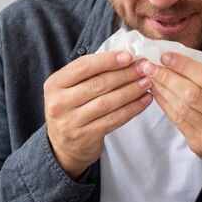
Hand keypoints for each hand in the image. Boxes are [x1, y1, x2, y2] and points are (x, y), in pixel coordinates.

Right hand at [44, 51, 151, 178]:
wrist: (63, 146)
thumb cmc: (71, 109)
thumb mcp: (69, 89)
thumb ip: (89, 74)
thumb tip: (124, 57)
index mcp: (54, 84)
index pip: (83, 67)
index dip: (108, 60)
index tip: (129, 56)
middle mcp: (59, 103)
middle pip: (97, 84)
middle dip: (124, 74)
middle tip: (143, 68)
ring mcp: (71, 122)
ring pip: (108, 102)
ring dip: (131, 91)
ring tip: (147, 82)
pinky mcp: (86, 136)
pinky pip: (114, 119)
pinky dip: (132, 109)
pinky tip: (144, 100)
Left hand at [140, 53, 201, 196]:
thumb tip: (178, 61)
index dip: (184, 66)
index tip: (166, 56)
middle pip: (191, 94)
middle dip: (167, 77)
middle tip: (149, 65)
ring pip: (181, 108)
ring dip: (162, 90)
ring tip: (150, 77)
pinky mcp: (199, 145)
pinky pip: (178, 121)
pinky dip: (165, 104)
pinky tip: (157, 92)